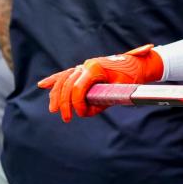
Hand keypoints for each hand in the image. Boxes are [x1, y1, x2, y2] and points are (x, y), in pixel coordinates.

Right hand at [37, 44, 163, 122]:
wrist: (139, 64)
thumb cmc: (133, 77)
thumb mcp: (121, 90)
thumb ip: (102, 102)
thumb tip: (86, 112)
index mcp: (95, 68)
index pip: (77, 87)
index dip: (76, 103)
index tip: (80, 114)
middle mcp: (87, 65)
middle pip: (67, 85)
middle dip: (64, 103)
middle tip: (66, 118)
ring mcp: (84, 66)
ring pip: (63, 80)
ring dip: (56, 95)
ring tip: (53, 109)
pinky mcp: (84, 69)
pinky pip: (66, 74)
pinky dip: (55, 80)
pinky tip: (43, 85)